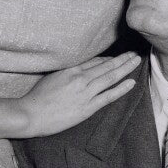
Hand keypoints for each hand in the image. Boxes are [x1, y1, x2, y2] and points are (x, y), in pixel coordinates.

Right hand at [20, 52, 140, 137]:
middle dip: (122, 59)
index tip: (118, 57)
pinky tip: (131, 82)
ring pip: (110, 77)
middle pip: (106, 65)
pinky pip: (108, 96)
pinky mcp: (87, 107)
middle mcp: (80, 78)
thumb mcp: (52, 77)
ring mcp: (85, 92)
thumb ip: (67, 72)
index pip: (95, 61)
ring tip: (136, 61)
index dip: (109, 59)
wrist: (31, 114)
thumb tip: (78, 69)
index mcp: (71, 69)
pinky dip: (121, 88)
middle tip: (134, 53)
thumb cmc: (37, 97)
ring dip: (125, 68)